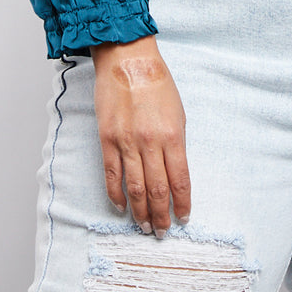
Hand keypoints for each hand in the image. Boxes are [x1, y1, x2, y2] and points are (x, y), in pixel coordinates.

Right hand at [91, 35, 190, 236]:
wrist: (128, 61)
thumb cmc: (157, 83)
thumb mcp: (178, 112)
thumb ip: (176, 143)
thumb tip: (174, 172)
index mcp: (172, 135)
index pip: (180, 179)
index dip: (182, 202)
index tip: (184, 216)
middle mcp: (150, 142)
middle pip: (157, 189)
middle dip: (161, 214)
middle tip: (163, 230)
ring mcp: (127, 142)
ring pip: (135, 188)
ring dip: (140, 211)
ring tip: (145, 226)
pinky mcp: (107, 140)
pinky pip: (112, 175)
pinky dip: (117, 195)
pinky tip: (122, 206)